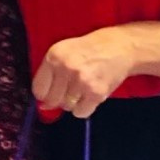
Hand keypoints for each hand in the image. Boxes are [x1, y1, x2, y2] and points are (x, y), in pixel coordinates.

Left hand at [32, 23, 159, 118]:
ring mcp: (81, 81)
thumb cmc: (91, 49)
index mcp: (54, 56)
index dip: (44, 94)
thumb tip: (42, 106)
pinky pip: (81, 112)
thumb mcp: (65, 51)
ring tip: (83, 88)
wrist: (122, 47)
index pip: (38, 89)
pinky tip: (91, 94)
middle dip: (59, 100)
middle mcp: (66, 68)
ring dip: (74, 102)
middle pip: (52, 100)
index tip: (51, 93)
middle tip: (70, 91)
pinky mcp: (96, 92)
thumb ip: (50, 74)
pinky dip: (85, 108)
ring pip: (67, 107)